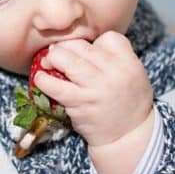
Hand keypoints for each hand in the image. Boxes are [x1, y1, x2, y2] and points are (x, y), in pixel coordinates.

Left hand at [34, 31, 153, 147]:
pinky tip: (40, 78)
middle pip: (81, 46)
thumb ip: (115, 58)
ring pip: (66, 59)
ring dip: (52, 59)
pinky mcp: (80, 103)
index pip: (107, 38)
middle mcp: (113, 72)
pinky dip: (44, 80)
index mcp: (129, 62)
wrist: (129, 135)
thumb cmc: (129, 103)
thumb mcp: (134, 74)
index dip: (94, 43)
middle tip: (59, 55)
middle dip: (66, 48)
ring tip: (48, 63)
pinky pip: (56, 86)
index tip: (87, 52)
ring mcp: (95, 87)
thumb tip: (81, 45)